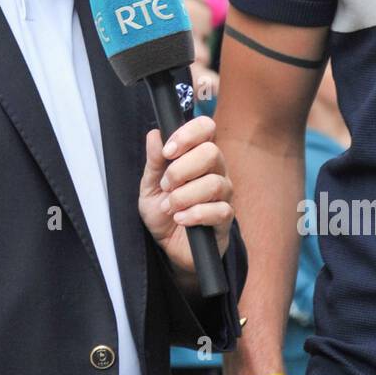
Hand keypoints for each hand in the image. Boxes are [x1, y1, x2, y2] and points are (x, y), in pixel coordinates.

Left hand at [138, 114, 232, 272]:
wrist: (170, 246)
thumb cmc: (163, 212)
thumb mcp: (149, 186)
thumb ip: (154, 162)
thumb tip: (155, 134)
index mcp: (197, 156)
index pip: (206, 128)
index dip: (188, 134)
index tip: (168, 151)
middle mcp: (216, 170)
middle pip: (212, 152)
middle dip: (181, 169)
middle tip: (166, 185)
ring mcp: (224, 194)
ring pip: (214, 183)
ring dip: (184, 196)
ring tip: (169, 207)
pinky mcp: (225, 219)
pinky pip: (219, 211)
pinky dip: (194, 215)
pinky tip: (181, 219)